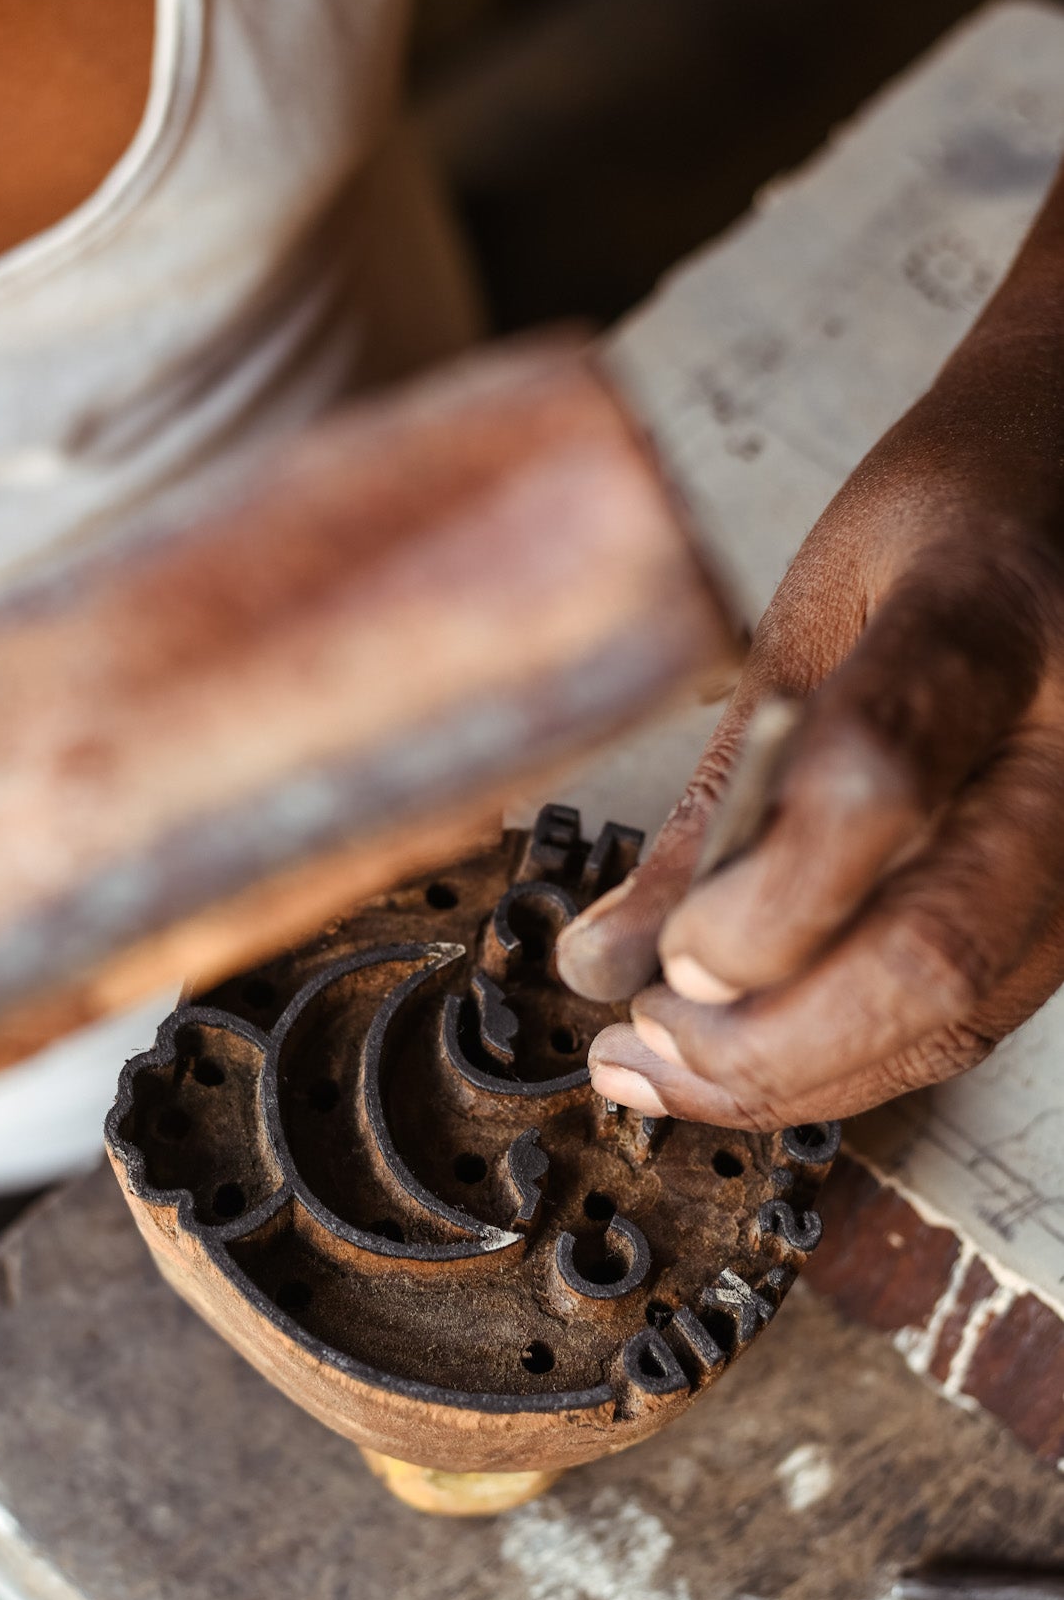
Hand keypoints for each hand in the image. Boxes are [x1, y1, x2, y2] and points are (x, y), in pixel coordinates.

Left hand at [556, 292, 1063, 1128]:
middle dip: (763, 1039)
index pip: (877, 776)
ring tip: (664, 1069)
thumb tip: (607, 959)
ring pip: (958, 1014)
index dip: (759, 901)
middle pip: (933, 948)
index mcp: (993, 615)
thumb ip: (724, 788)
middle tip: (638, 1047)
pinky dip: (850, 1064)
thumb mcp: (812, 612)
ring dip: (793, 1077)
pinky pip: (974, 1020)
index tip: (659, 955)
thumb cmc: (946, 522)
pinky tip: (749, 1058)